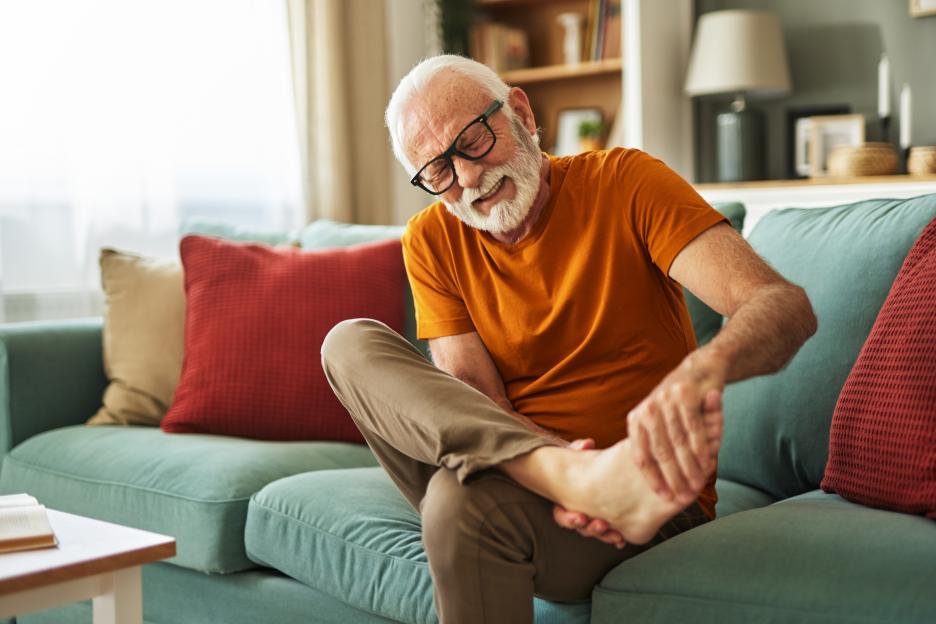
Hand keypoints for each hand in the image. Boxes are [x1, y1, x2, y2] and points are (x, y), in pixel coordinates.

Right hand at [551, 438, 626, 548]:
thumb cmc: (581, 463)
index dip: (568, 519)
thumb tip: (586, 443)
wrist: (593, 469)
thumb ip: (578, 449)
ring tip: (615, 534)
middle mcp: (578, 513)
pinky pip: (611, 533)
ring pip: (596, 532)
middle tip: (600, 525)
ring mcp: (592, 518)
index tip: (580, 517)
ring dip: (605, 535)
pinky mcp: (608, 520)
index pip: (562, 516)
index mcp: (566, 501)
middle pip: (581, 527)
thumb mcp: (576, 454)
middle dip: (591, 529)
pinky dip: (616, 537)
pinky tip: (622, 540)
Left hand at [627, 357, 724, 505]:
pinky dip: (700, 449)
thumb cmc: (679, 405)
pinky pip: (693, 429)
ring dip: (688, 467)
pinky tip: (706, 464)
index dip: (652, 479)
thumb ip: (654, 445)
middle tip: (683, 497)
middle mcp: (647, 409)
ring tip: (696, 485)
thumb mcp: (659, 422)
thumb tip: (653, 482)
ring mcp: (665, 401)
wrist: (699, 371)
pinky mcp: (685, 395)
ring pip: (677, 442)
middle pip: (659, 452)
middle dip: (672, 477)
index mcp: (636, 419)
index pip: (641, 455)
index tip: (664, 497)